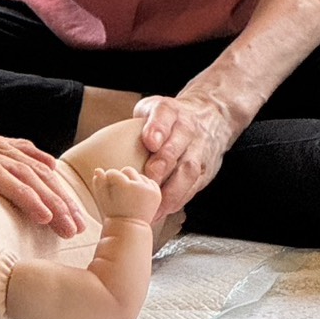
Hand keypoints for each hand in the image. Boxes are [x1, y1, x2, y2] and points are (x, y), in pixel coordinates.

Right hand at [92, 166, 159, 223]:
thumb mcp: (102, 200)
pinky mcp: (156, 193)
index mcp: (124, 187)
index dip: (109, 179)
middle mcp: (139, 186)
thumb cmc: (113, 213)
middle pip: (128, 170)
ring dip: (133, 181)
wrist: (130, 228)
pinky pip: (148, 181)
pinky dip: (143, 186)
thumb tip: (98, 170)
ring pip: (138, 175)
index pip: (113, 172)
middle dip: (123, 177)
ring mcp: (149, 190)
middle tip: (120, 192)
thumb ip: (98, 183)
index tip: (109, 188)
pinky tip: (138, 197)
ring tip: (129, 195)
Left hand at [133, 92, 236, 219]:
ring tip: (155, 205)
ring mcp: (199, 150)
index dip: (158, 128)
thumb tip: (110, 144)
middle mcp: (188, 129)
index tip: (150, 141)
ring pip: (189, 170)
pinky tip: (163, 210)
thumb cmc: (169, 119)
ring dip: (172, 189)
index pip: (165, 114)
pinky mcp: (206, 170)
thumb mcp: (153, 108)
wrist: (210, 118)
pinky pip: (194, 186)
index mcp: (171, 111)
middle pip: (178, 145)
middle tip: (149, 177)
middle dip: (165, 162)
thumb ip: (139, 123)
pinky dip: (179, 200)